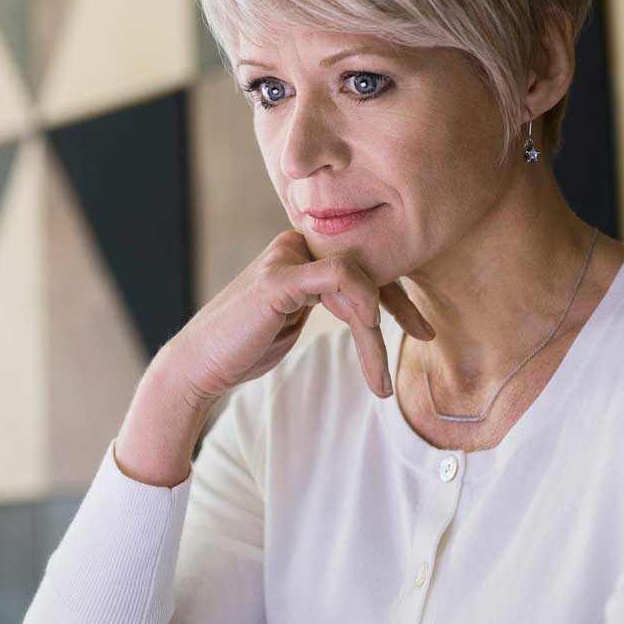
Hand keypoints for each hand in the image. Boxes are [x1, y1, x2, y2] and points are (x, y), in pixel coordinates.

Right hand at [163, 230, 434, 403]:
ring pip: (358, 279)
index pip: (360, 263)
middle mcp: (294, 246)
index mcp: (299, 253)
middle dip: (400, 303)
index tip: (420, 327)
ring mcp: (286, 258)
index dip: (395, 293)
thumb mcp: (292, 319)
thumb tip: (364, 305)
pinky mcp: (280, 278)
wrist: (198, 366)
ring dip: (375, 332)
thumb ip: (323, 301)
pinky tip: (370, 342)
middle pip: (365, 267)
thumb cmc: (243, 348)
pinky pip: (341, 277)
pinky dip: (363, 307)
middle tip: (425, 335)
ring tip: (379, 376)